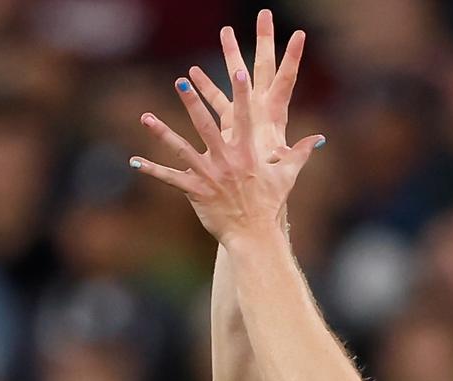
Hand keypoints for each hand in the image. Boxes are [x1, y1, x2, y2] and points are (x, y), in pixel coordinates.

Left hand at [130, 9, 323, 242]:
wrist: (253, 235)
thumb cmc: (270, 205)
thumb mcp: (287, 176)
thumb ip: (299, 154)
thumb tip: (318, 139)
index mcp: (247, 153)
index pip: (245, 118)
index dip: (242, 95)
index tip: (238, 73)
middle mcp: (226, 160)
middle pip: (206, 126)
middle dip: (193, 103)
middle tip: (181, 83)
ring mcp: (208, 175)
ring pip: (182, 148)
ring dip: (163, 132)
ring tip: (146, 117)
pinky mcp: (195, 191)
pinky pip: (170, 178)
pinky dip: (152, 169)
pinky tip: (134, 161)